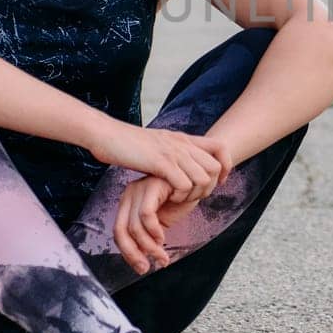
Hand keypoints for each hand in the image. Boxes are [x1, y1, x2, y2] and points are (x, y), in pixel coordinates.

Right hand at [87, 121, 224, 204]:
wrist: (107, 134)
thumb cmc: (127, 143)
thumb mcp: (158, 143)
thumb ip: (173, 150)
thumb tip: (184, 161)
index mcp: (183, 138)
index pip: (221, 147)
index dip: (226, 166)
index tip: (219, 181)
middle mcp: (182, 144)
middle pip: (215, 168)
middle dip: (209, 187)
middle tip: (193, 196)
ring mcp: (173, 153)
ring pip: (203, 178)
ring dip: (194, 194)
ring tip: (179, 198)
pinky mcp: (160, 163)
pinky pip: (184, 184)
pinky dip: (180, 195)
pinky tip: (168, 197)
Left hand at [114, 176, 197, 273]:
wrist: (198, 181)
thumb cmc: (181, 200)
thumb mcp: (162, 221)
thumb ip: (149, 236)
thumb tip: (142, 262)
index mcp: (129, 202)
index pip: (118, 232)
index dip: (128, 253)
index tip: (142, 268)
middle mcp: (130, 194)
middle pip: (121, 231)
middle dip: (133, 254)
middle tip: (146, 268)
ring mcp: (140, 188)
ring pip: (135, 227)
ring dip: (149, 247)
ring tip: (162, 257)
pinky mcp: (152, 185)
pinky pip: (146, 214)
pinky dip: (153, 231)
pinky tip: (162, 237)